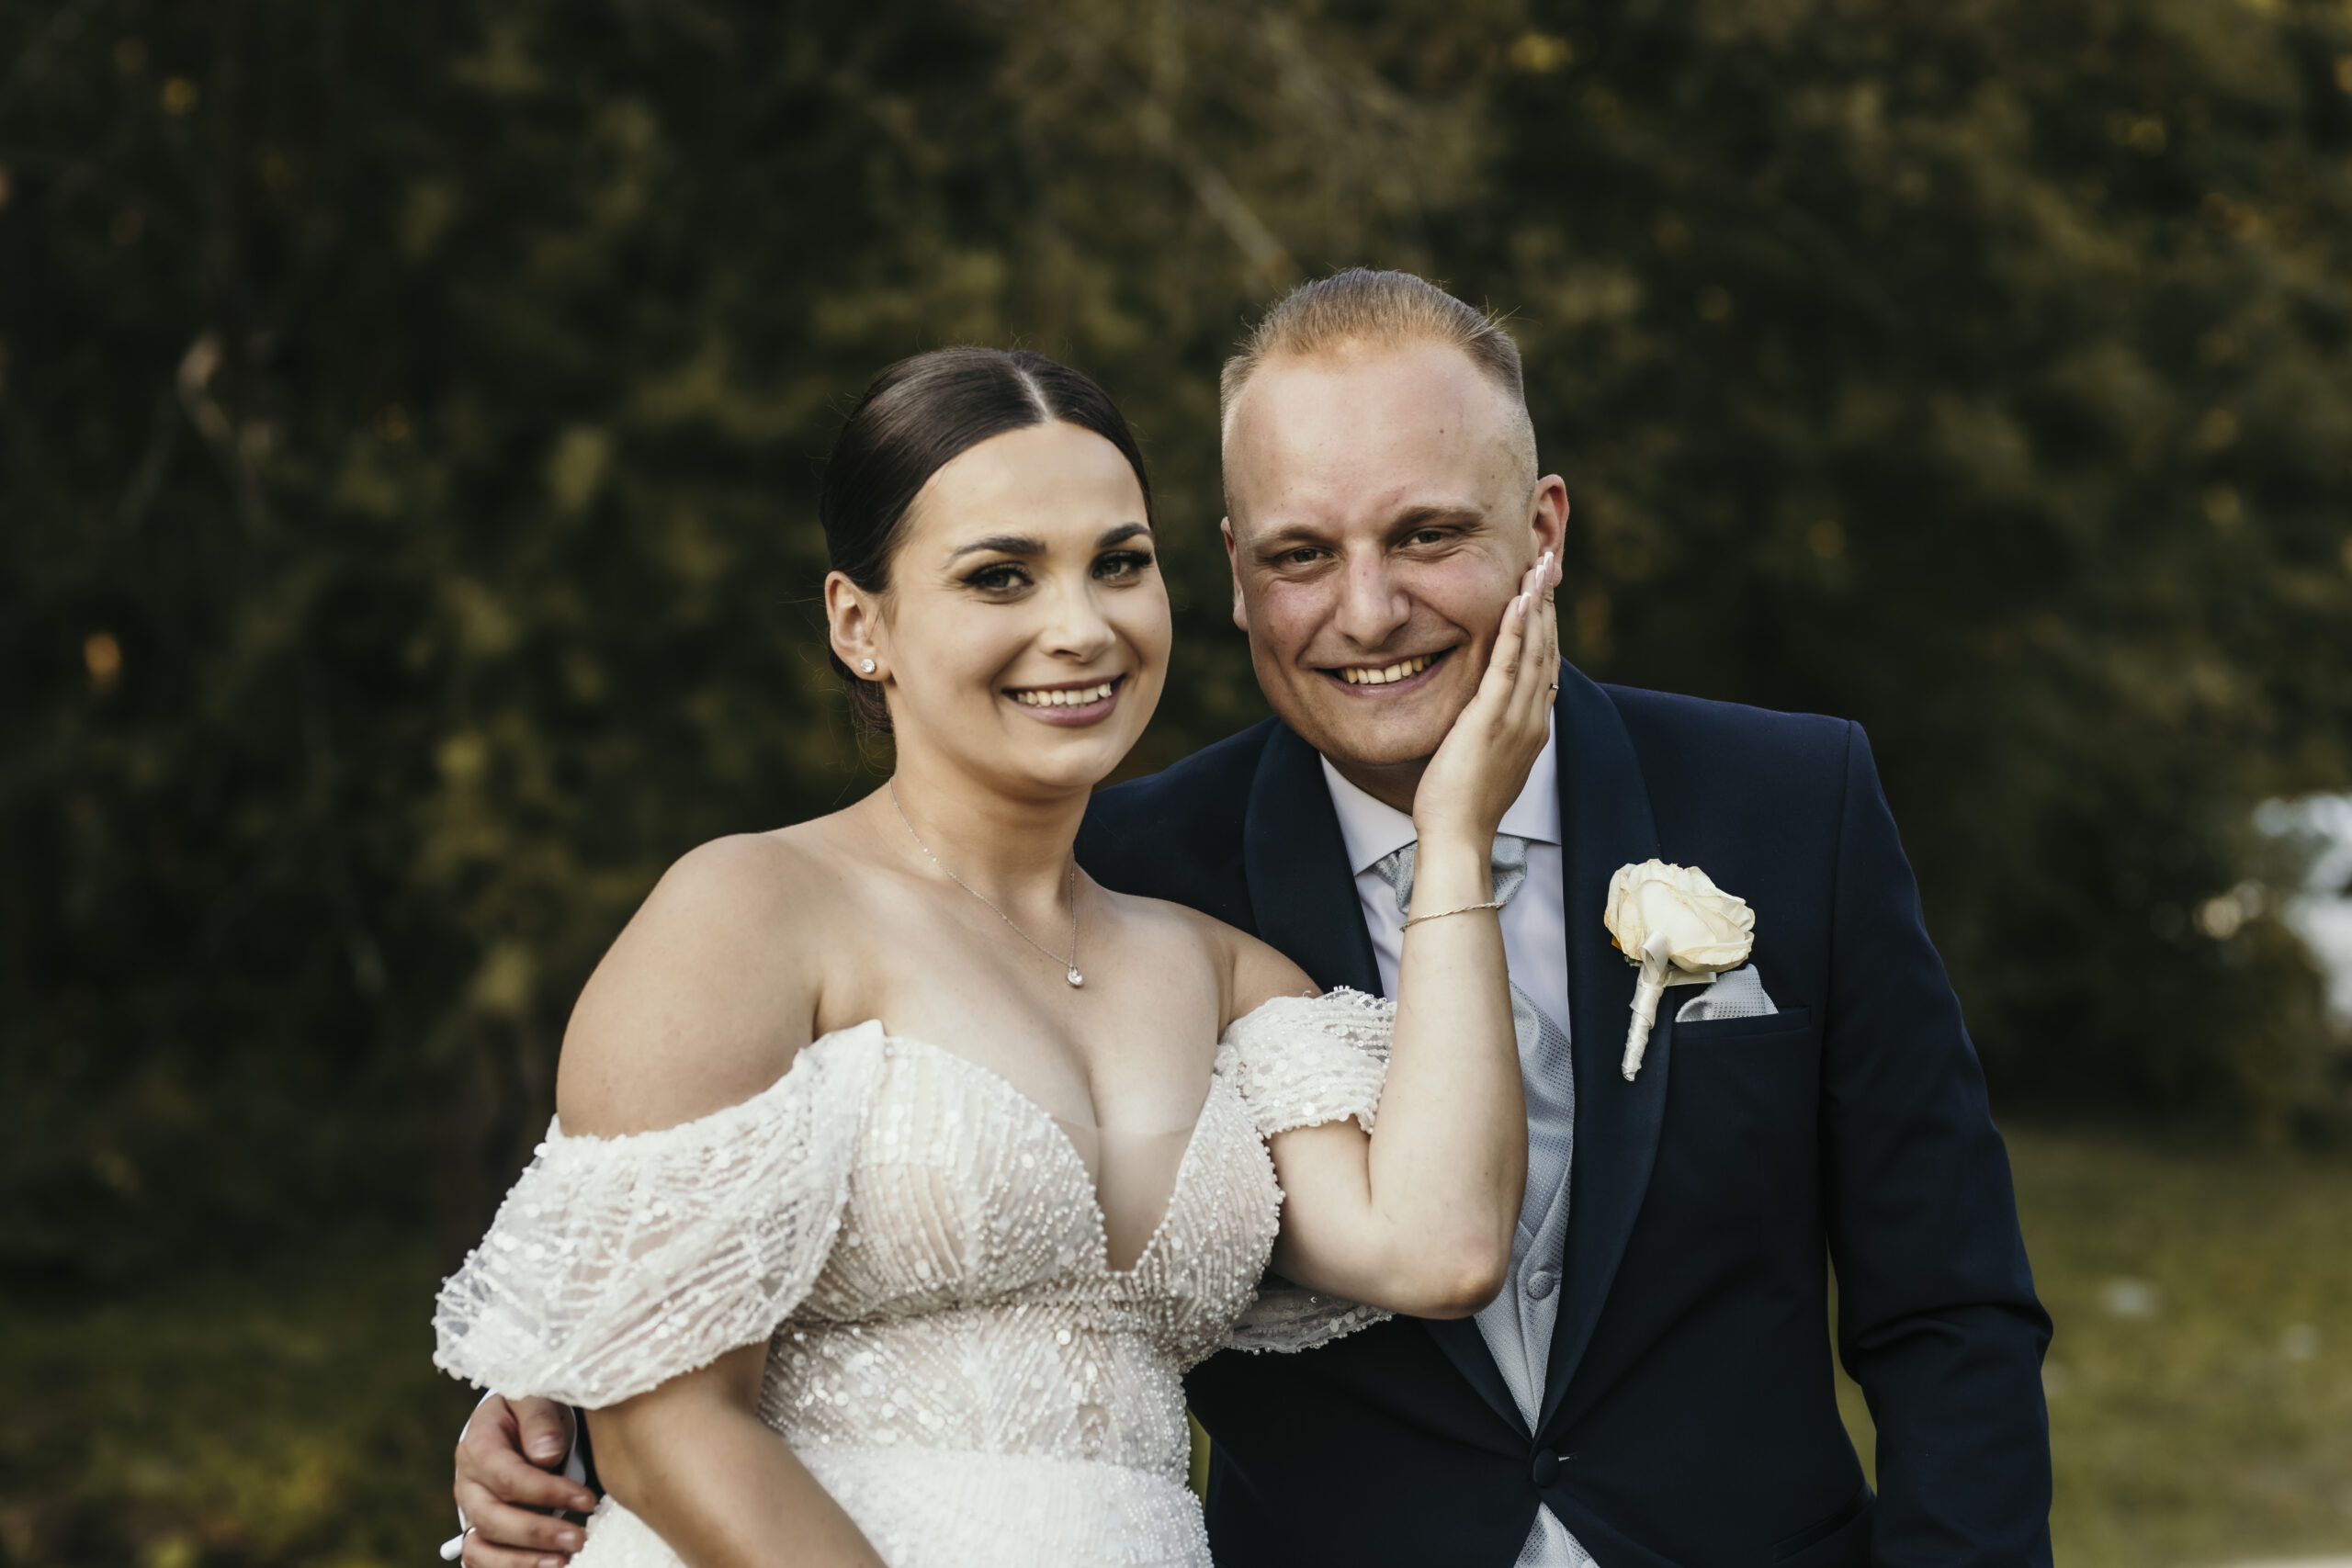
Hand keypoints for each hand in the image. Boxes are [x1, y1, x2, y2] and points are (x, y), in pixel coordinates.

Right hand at [454, 1395, 596, 1567]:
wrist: (519, 1422)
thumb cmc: (531, 1411)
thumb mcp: (535, 1397)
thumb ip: (539, 1421)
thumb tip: (546, 1454)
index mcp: (479, 1445)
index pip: (508, 1477)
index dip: (547, 1492)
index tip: (588, 1499)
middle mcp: (468, 1484)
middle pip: (492, 1518)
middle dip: (538, 1533)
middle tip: (579, 1539)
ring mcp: (471, 1511)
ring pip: (481, 1548)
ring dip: (521, 1562)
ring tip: (562, 1563)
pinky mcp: (479, 1531)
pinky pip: (482, 1561)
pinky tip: (544, 1567)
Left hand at [1412, 551, 1561, 846]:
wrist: (1459, 835)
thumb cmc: (1461, 805)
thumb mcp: (1485, 759)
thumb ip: (1490, 730)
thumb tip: (1481, 712)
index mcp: (1533, 726)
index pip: (1546, 663)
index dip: (1546, 624)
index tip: (1543, 590)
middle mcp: (1534, 718)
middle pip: (1548, 647)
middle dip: (1548, 602)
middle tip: (1547, 561)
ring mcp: (1517, 718)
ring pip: (1535, 649)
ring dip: (1538, 604)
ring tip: (1539, 566)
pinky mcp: (1492, 719)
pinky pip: (1509, 665)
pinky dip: (1517, 630)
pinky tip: (1520, 600)